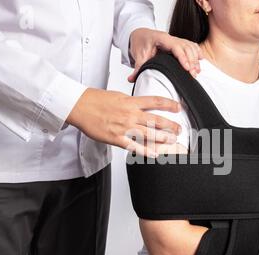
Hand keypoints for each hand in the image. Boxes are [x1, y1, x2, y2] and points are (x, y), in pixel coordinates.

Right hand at [66, 88, 181, 157]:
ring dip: (163, 138)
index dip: (169, 104)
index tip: (178, 107)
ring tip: (172, 141)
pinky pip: (134, 146)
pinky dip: (146, 151)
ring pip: (148, 134)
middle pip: (156, 120)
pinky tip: (155, 154)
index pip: (155, 101)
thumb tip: (142, 103)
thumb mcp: (118, 96)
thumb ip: (131, 102)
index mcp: (131, 102)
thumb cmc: (96, 100)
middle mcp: (130, 114)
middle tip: (179, 129)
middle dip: (171, 125)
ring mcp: (124, 127)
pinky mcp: (116, 138)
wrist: (79, 106)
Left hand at [128, 28, 202, 81]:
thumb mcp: (138, 55)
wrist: (140, 34)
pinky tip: (201, 60)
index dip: (183, 57)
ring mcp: (176, 40)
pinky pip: (191, 46)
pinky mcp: (179, 44)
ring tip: (197, 71)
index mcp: (162, 39)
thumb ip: (137, 67)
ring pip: (190, 46)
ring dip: (195, 58)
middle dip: (192, 61)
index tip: (187, 68)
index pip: (176, 46)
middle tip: (193, 74)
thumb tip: (132, 79)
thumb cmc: (141, 42)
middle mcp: (171, 38)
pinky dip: (197, 52)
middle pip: (186, 47)